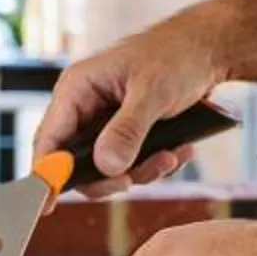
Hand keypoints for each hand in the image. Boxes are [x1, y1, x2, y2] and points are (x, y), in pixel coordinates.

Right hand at [32, 12, 229, 190]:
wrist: (210, 48)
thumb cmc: (177, 55)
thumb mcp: (153, 93)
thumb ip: (128, 130)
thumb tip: (107, 167)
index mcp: (77, 88)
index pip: (48, 141)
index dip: (46, 176)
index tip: (49, 207)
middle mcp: (85, 105)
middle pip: (78, 162)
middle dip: (111, 176)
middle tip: (139, 177)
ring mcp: (106, 119)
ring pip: (108, 166)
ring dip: (142, 170)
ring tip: (172, 157)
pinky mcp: (127, 129)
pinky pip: (130, 161)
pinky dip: (154, 163)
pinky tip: (180, 150)